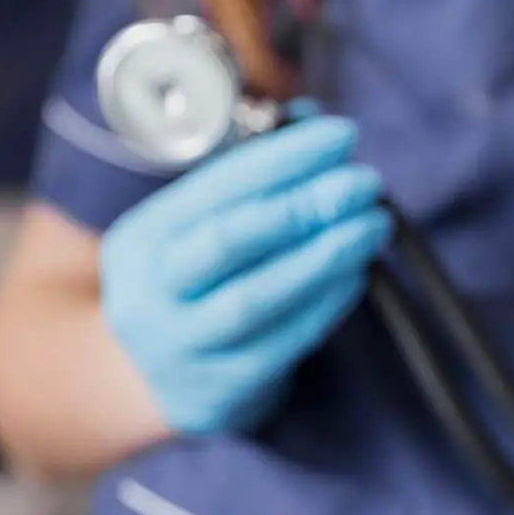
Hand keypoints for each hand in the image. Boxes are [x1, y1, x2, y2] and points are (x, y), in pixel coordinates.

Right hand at [100, 114, 391, 434]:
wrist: (150, 382)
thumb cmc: (190, 285)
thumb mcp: (194, 229)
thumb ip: (246, 181)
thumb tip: (310, 123)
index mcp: (141, 239)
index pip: (213, 187)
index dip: (280, 159)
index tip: (338, 136)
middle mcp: (150, 294)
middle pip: (227, 241)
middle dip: (303, 205)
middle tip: (362, 182)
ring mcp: (182, 347)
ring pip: (256, 298)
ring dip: (324, 257)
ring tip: (373, 226)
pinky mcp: (222, 391)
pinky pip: (282, 343)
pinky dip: (325, 305)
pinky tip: (355, 275)